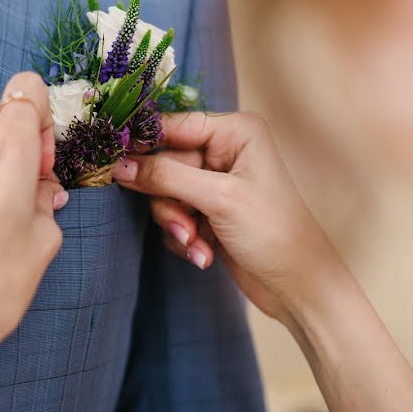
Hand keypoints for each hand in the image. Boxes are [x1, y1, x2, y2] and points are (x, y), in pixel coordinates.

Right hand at [113, 112, 336, 321]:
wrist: (297, 286)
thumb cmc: (273, 232)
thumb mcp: (218, 199)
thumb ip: (166, 176)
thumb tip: (120, 164)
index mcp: (235, 131)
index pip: (173, 125)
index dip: (144, 144)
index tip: (115, 163)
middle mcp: (225, 150)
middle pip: (165, 163)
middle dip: (169, 200)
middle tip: (182, 227)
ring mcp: (215, 181)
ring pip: (165, 192)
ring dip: (176, 223)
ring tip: (196, 244)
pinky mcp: (209, 209)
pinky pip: (175, 214)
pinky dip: (183, 235)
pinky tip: (203, 254)